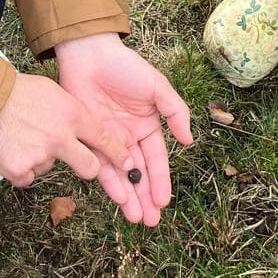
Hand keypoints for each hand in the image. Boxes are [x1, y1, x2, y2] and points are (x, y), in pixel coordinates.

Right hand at [0, 72, 131, 195]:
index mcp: (72, 115)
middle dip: (88, 168)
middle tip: (77, 161)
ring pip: (51, 168)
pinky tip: (10, 149)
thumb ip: (69, 112)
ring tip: (22, 137)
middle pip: (90, 168)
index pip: (104, 138)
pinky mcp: (20, 171)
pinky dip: (20, 168)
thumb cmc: (15, 91)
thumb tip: (79, 129)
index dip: (118, 153)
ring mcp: (41, 156)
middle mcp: (61, 138)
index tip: (128, 163)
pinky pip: (28, 176)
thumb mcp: (52, 91)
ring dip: (40, 159)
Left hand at [55, 33, 192, 227]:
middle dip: (146, 198)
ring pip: (121, 175)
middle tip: (151, 222)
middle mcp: (128, 138)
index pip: (157, 160)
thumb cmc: (125, 67)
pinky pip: (99, 165)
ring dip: (129, 198)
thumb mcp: (158, 88)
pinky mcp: (88, 139)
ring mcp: (108, 141)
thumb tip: (189, 141)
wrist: (89, 55)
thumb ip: (176, 113)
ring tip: (136, 219)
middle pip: (140, 174)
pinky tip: (118, 199)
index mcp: (147, 127)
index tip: (165, 202)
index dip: (161, 181)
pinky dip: (109, 183)